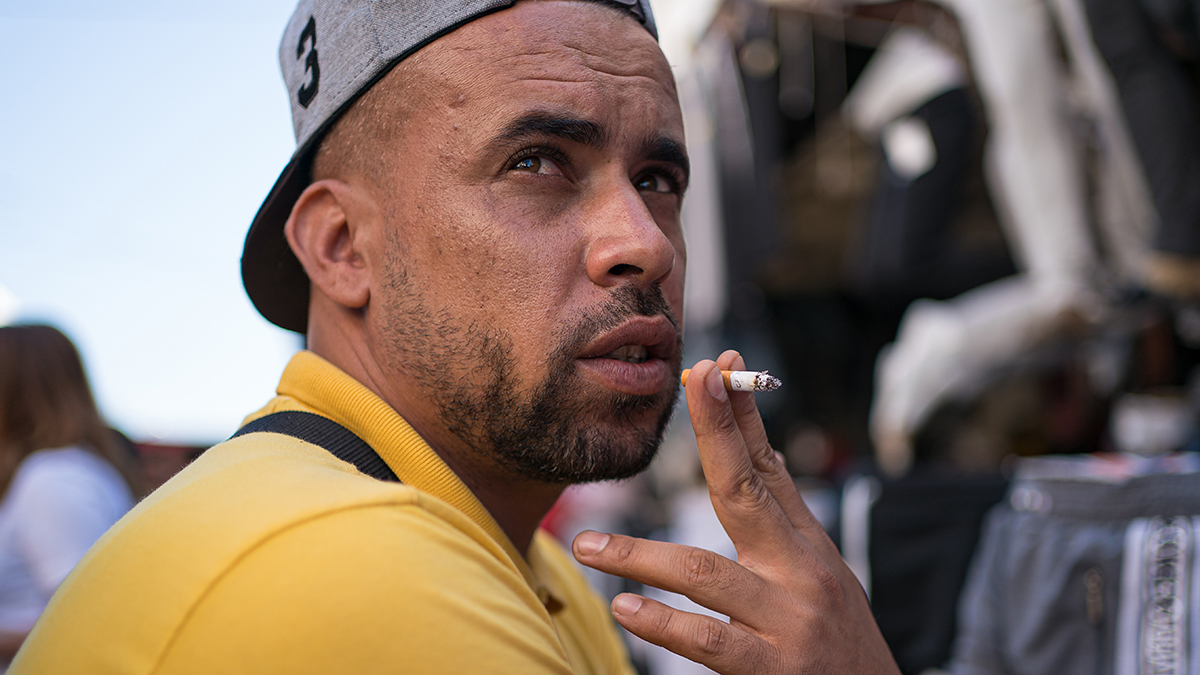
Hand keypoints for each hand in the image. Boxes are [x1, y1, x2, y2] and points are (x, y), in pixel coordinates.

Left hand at [573, 351, 899, 673]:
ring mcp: (788, 621)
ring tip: (588, 546)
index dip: (738, 417)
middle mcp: (800, 574)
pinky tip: (625, 608)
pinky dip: (663, 624)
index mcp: (806, 547)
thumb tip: (753, 454)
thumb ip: (781, 522)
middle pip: (746, 491)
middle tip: (686, 384)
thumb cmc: (842, 644)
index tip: (713, 369)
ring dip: (639, 555)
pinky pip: (709, 640)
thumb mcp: (822, 574)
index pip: (768, 468)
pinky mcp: (774, 670)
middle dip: (716, 431)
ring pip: (704, 572)